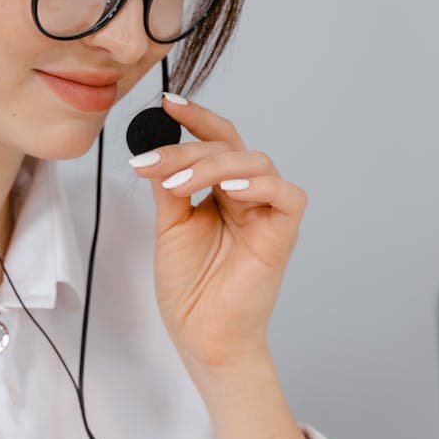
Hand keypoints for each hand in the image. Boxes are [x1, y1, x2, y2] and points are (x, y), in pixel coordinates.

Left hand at [129, 93, 307, 370]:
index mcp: (222, 191)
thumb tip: (156, 150)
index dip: (196, 118)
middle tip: (152, 165)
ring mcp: (266, 212)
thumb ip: (169, 186)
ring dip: (212, 165)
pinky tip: (225, 191)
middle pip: (231, 145)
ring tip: (177, 187)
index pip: (216, 141)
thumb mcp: (169, 227)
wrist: (202, 337)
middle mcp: (247, 195)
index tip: (167, 102)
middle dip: (189, 147)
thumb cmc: (191, 290)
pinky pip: (286, 194)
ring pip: (255, 161)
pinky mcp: (282, 233)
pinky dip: (257, 184)